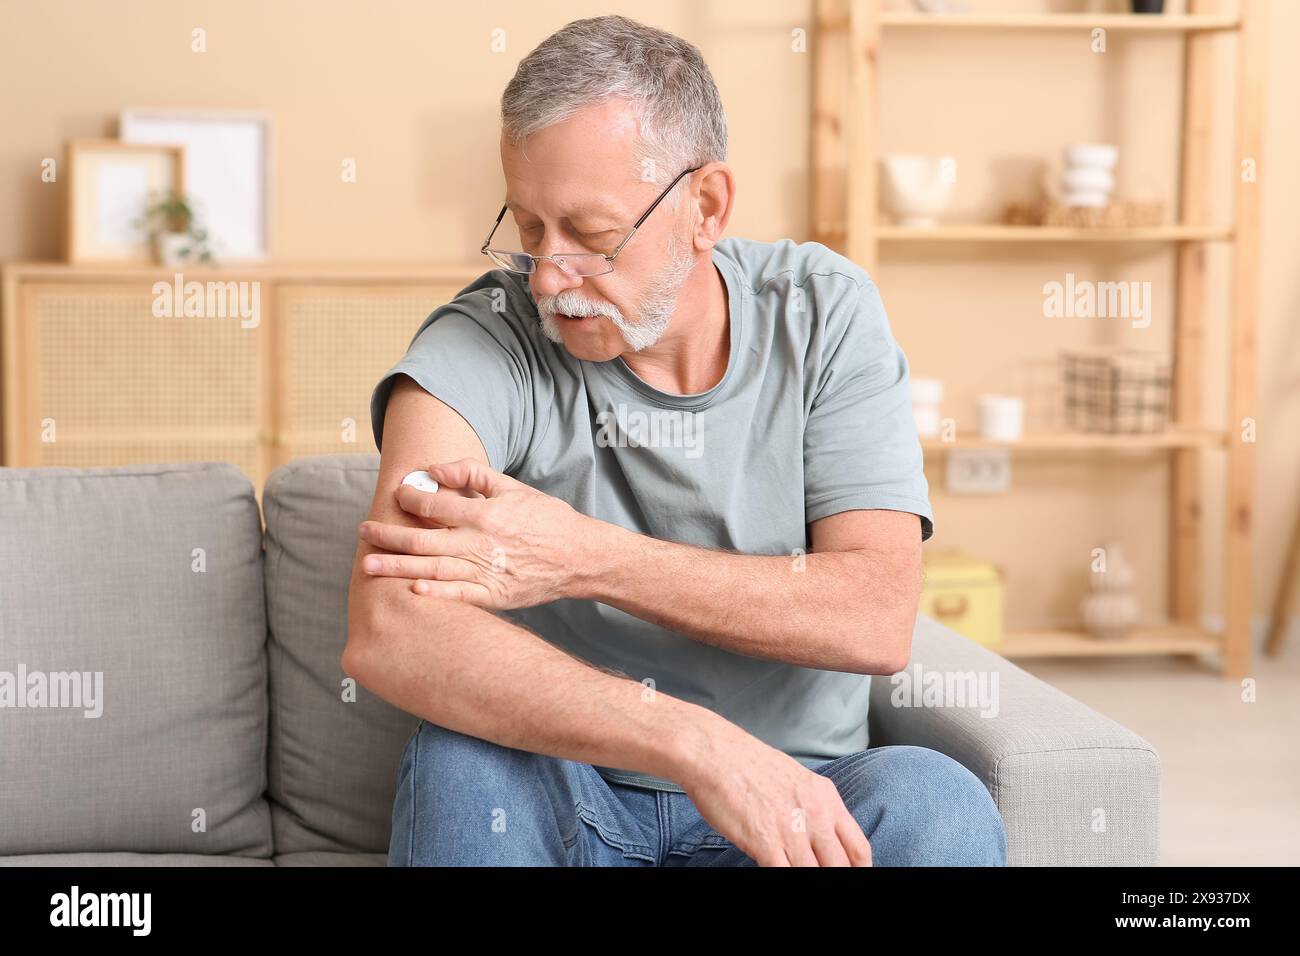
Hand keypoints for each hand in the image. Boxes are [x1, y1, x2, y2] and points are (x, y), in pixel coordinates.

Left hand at [357, 458, 598, 609]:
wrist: (579, 557)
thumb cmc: (547, 519)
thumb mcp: (513, 487)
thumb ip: (473, 474)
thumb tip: (435, 469)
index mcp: (485, 514)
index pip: (434, 504)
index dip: (409, 498)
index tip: (396, 495)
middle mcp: (481, 544)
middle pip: (422, 540)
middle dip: (388, 536)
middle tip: (362, 532)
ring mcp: (487, 572)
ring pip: (432, 570)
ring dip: (397, 567)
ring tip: (368, 564)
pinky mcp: (494, 596)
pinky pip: (458, 596)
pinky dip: (434, 594)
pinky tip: (411, 590)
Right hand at [679, 722, 871, 866]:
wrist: (714, 753)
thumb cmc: (746, 764)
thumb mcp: (795, 779)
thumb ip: (811, 807)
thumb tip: (817, 834)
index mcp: (826, 797)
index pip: (858, 849)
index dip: (858, 870)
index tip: (849, 875)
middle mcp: (815, 815)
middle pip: (840, 867)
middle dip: (834, 878)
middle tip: (824, 880)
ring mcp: (792, 830)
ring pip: (814, 874)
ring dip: (808, 880)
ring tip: (794, 871)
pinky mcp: (765, 842)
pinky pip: (785, 875)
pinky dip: (785, 880)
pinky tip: (775, 870)